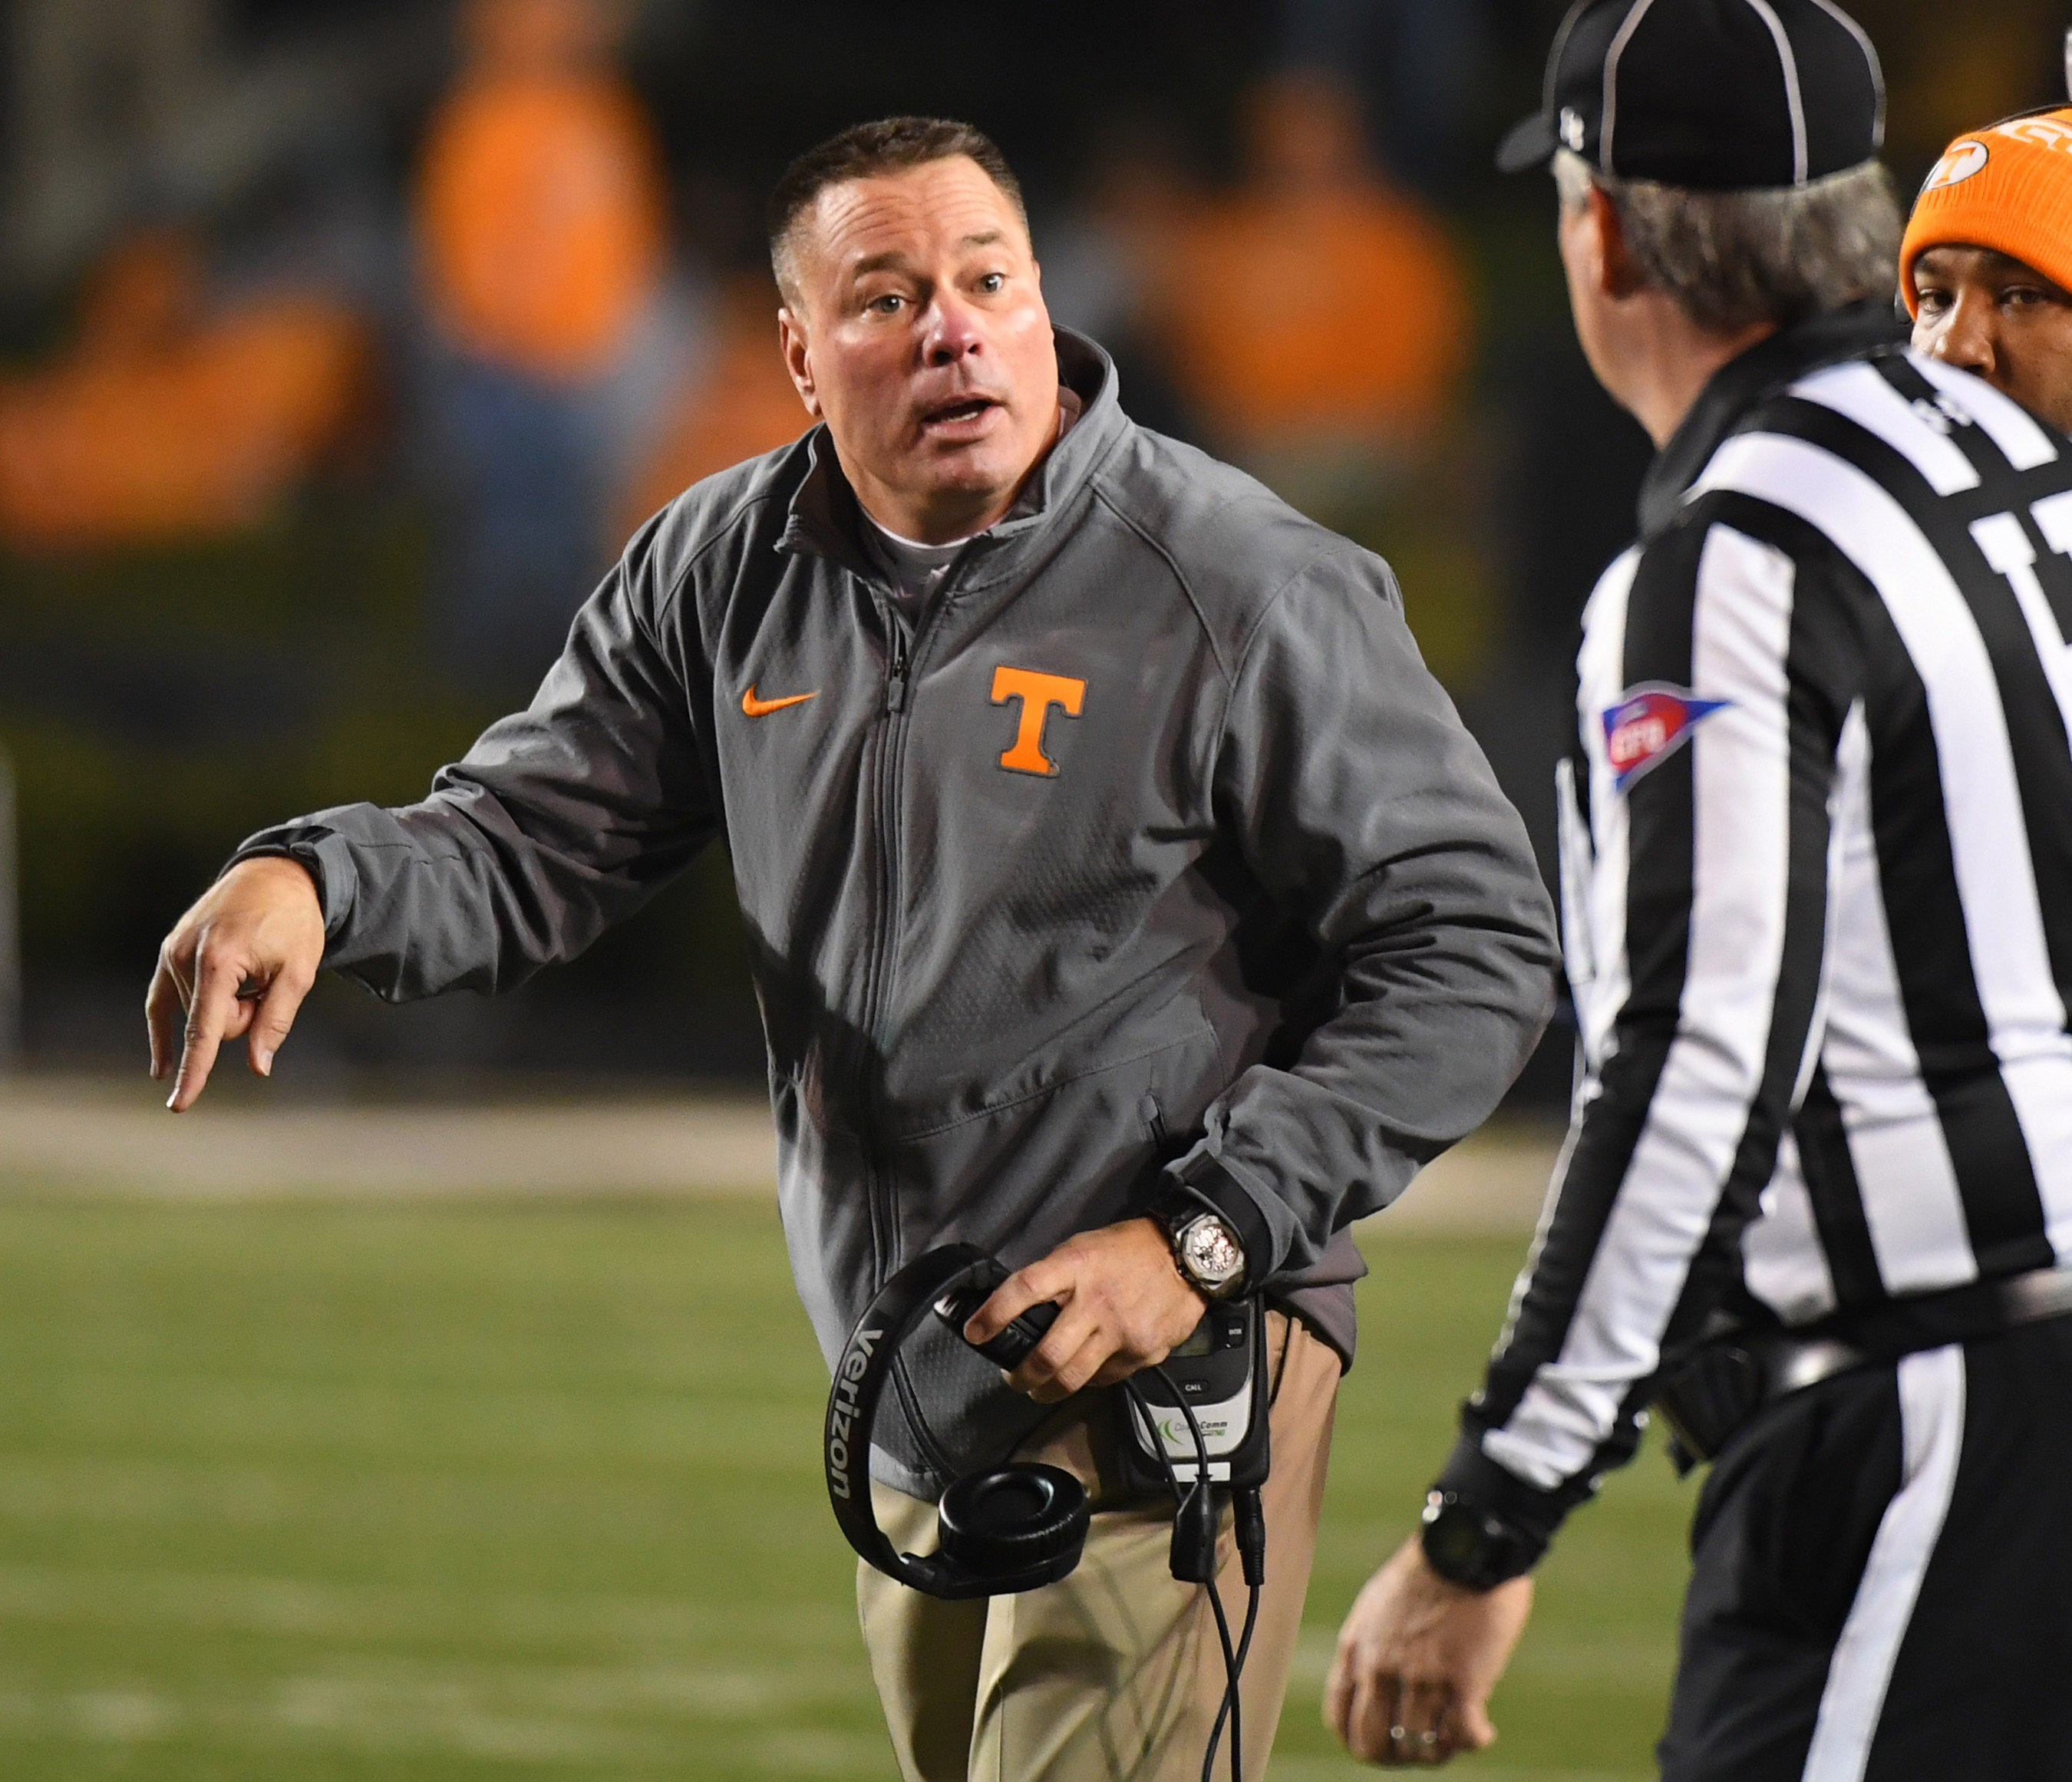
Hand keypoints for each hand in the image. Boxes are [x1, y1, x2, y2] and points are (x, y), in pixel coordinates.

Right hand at [146, 856, 325, 1110]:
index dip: (195, 1071)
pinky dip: (166, 1031)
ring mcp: (172, 953)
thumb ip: (276, 1020)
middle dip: (245, 1017)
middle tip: (269, 982)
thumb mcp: (299, 972)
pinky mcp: (170, 952)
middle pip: (216, 1025)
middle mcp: (184, 957)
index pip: (204, 1031)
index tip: (180, 1104)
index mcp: (218, 962)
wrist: (276, 875)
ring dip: (232, 1003)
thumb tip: (258, 1067)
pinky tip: (162, 1069)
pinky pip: (162, 1001)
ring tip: (253, 966)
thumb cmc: (294, 923)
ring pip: (202, 1014)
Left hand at [963, 1216, 1206, 1403]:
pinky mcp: (1142, 1353)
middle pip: (1047, 1355)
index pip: (1024, 1290)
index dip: (993, 1314)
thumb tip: (1021, 1307)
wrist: (1188, 1256)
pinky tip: (1085, 1373)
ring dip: (1047, 1391)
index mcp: (1076, 1266)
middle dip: (1021, 1376)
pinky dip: (1089, 1380)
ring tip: (1039, 1389)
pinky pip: (1105, 1378)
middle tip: (1012, 1379)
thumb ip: (1055, 1276)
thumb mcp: (1084, 1246)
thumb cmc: (1130, 1249)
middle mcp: (1096, 1301)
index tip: (974, 1333)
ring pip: (1073, 1379)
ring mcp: (1120, 1332)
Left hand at [1325, 1535, 1532, 1765]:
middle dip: (1397, 1758)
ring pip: (1422, 1747)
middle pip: (1375, 1745)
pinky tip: (1484, 1731)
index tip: (1383, 1748)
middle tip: (1422, 1751)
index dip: (1361, 1744)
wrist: (1464, 1544)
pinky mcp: (1463, 1679)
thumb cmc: (1428, 1571)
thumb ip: (1372, 1647)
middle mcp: (1381, 1667)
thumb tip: (1378, 1689)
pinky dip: (1474, 1741)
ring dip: (1441, 1751)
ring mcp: (1421, 1676)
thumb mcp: (1378, 1607)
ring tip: (1457, 1737)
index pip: (1340, 1720)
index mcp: (1355, 1648)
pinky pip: (1463, 1735)